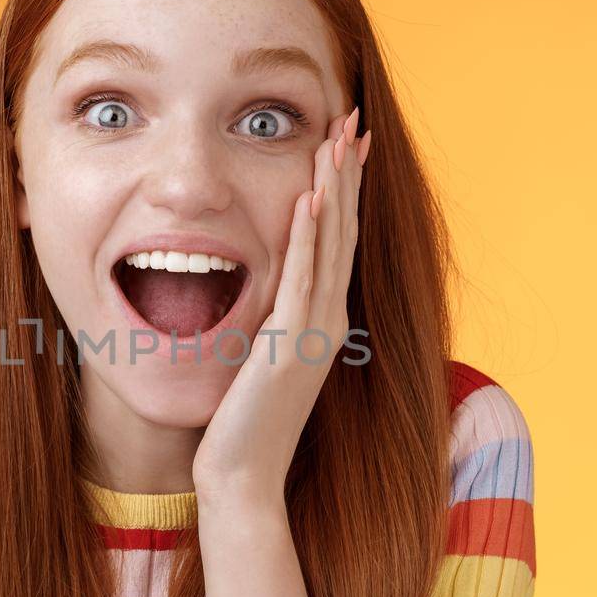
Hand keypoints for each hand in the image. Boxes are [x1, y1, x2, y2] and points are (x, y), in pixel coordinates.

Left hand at [192, 107, 371, 499]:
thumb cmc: (244, 425)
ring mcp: (314, 332)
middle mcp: (327, 319)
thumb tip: (259, 291)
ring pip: (330, 245)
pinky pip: (302, 278)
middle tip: (353, 120)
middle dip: (347, 173)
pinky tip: (311, 198)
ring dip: (335, 188)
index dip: (344, 189)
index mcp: (321, 319)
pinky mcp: (291, 344)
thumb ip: (270, 322)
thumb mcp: (262, 359)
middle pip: (343, 230)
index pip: (337, 239)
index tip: (347, 144)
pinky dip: (309, 236)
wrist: (243, 477)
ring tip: (338, 139)